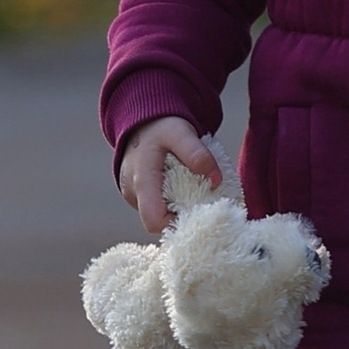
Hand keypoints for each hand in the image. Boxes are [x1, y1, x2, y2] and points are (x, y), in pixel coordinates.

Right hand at [117, 116, 223, 238]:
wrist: (142, 123)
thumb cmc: (160, 128)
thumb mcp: (180, 133)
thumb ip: (197, 154)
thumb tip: (216, 180)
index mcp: (142, 181)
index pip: (154, 221)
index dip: (177, 225)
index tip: (200, 214)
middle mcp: (133, 194)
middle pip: (158, 223)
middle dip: (182, 218)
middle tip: (204, 204)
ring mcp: (134, 197)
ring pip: (159, 216)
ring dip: (178, 210)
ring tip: (196, 194)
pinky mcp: (140, 196)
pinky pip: (158, 207)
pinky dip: (173, 204)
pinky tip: (185, 191)